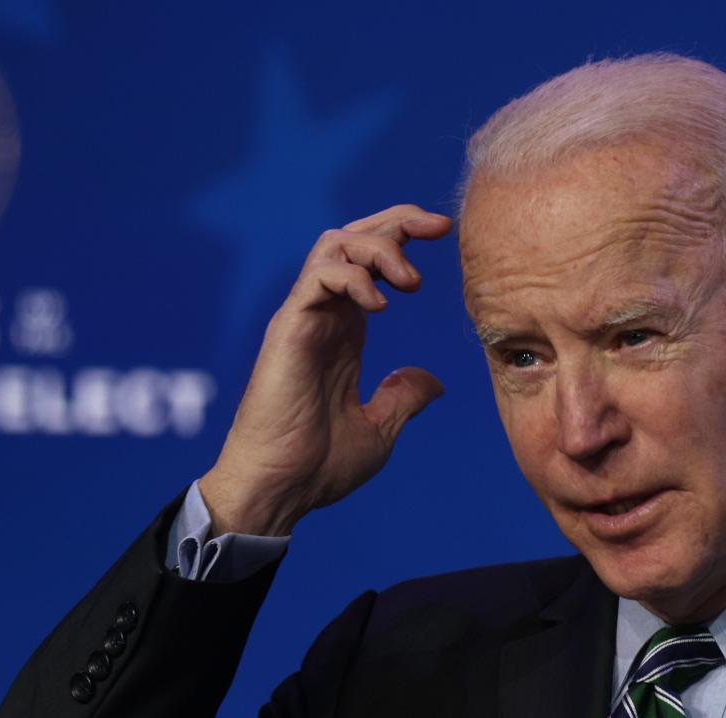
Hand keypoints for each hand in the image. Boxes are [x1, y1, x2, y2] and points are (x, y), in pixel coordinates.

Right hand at [199, 205, 451, 535]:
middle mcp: (323, 317)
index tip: (444, 234)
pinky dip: (354, 278)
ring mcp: (303, 319)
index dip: (404, 238)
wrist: (281, 490)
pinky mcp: (288, 330)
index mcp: (344, 333)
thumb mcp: (380, 430)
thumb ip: (403, 399)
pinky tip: (382, 306)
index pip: (370, 263)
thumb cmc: (318, 466)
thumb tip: (431, 380)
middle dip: (397, 221)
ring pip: (334, 245)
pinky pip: (318, 278)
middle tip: (437, 226)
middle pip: (353, 238)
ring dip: (379, 248)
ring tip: (410, 282)